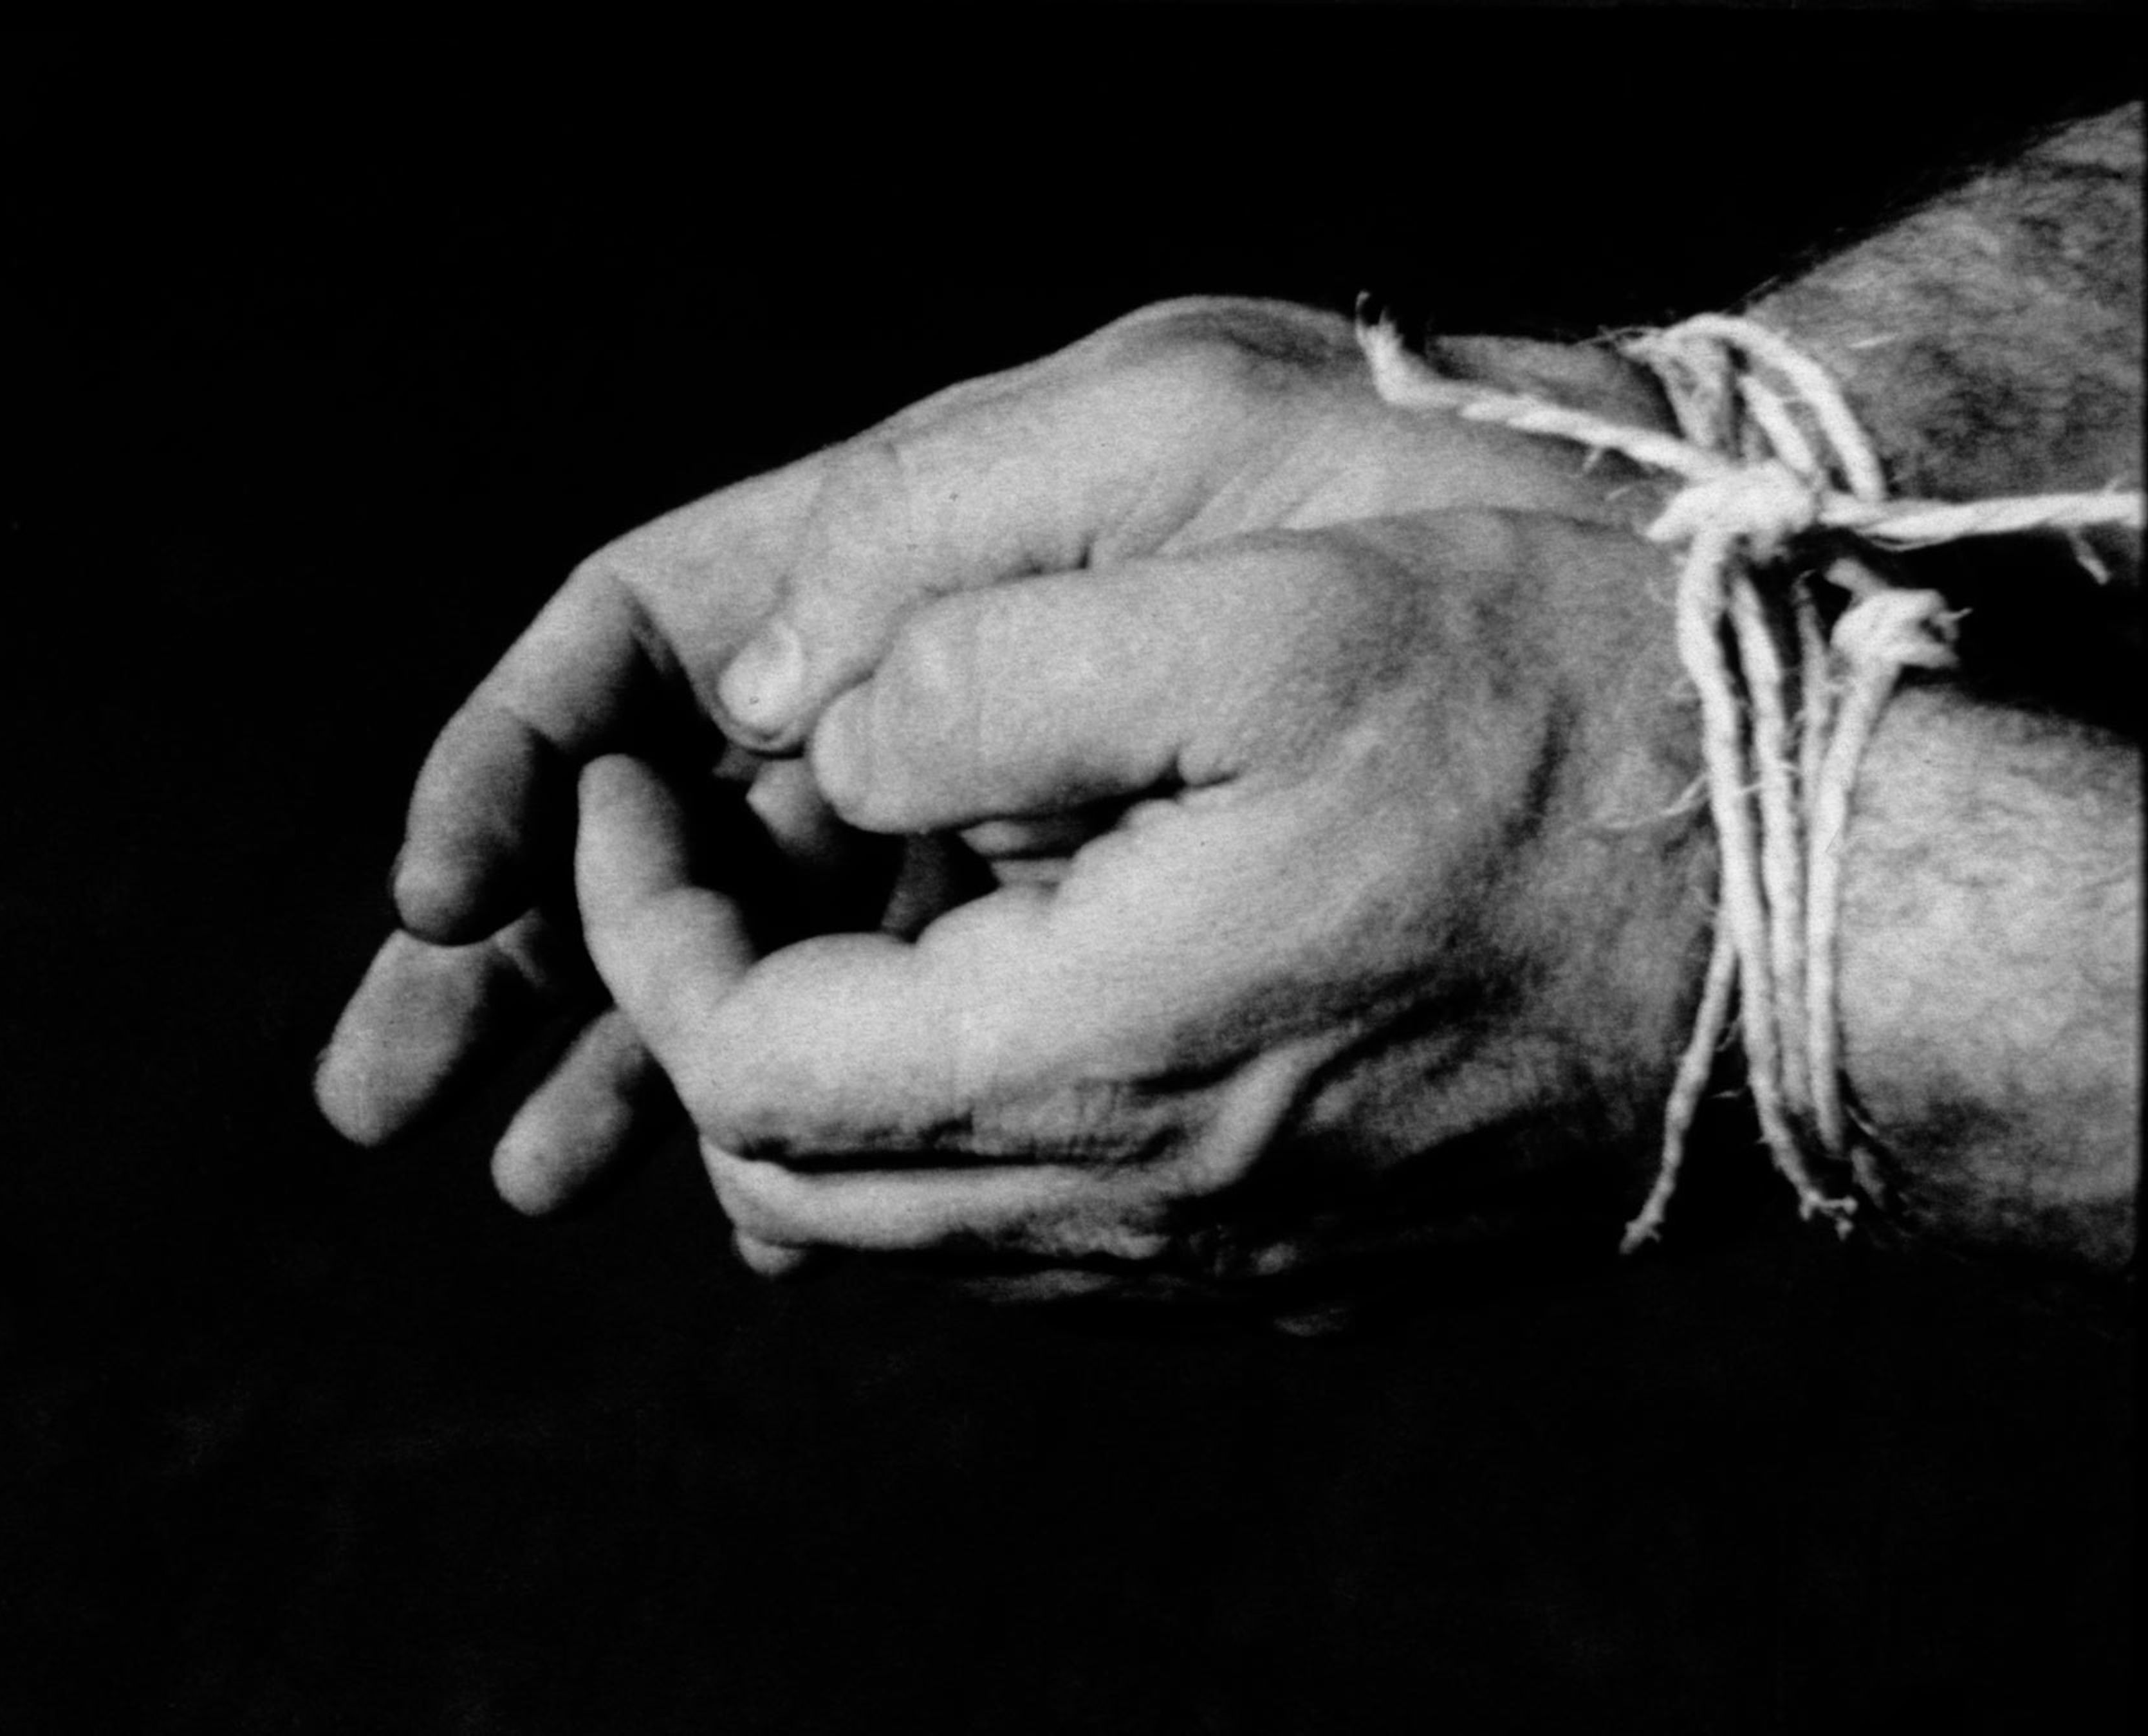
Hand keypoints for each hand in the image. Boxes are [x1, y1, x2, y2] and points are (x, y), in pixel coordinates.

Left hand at [576, 510, 1715, 1320]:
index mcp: (1089, 1055)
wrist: (1826, 934)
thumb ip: (993, 668)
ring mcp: (1217, 1270)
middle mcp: (1134, 1213)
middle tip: (690, 853)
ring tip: (816, 920)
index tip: (629, 790)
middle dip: (693, 1011)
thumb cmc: (1578, 741)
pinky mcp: (1293, 1273)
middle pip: (794, 1180)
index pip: (737, 1057)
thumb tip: (816, 734)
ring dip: (811, 1084)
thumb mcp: (1275, 612)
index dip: (635, 922)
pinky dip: (949, 1142)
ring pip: (905, 1235)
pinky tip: (993, 1011)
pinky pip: (1038, 1251)